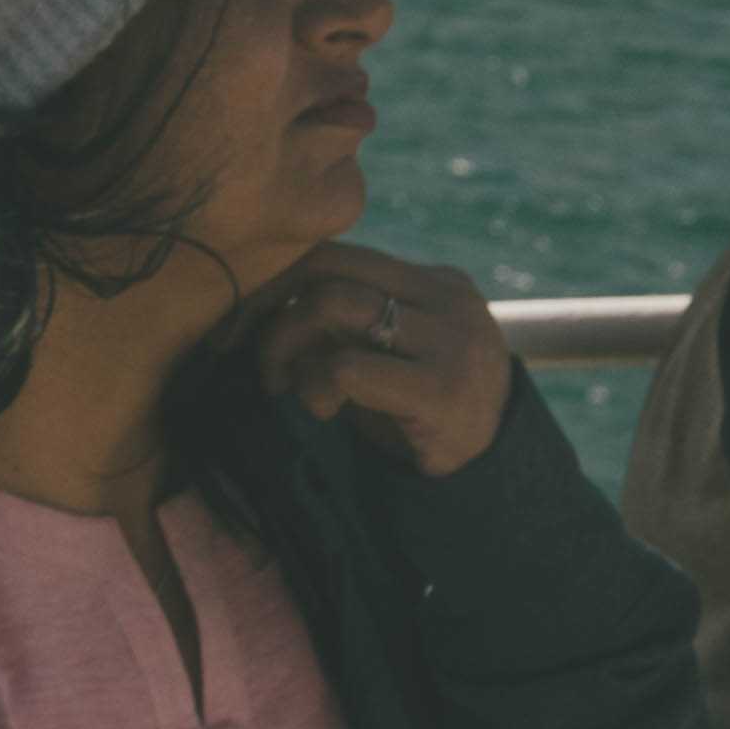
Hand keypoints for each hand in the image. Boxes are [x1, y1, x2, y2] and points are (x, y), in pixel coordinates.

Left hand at [251, 243, 513, 478]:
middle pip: (328, 269)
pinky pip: (346, 366)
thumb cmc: (414, 409)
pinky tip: (325, 410)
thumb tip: (254, 301)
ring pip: (334, 303)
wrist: (488, 475)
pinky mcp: (444, 387)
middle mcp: (448, 297)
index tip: (241, 324)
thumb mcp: (381, 352)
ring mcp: (453, 338)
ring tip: (295, 390)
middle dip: (273, 314)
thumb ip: (339, 319)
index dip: (275, 283)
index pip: (335, 253)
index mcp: (431, 281)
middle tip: (264, 366)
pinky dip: (315, 385)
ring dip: (289, 348)